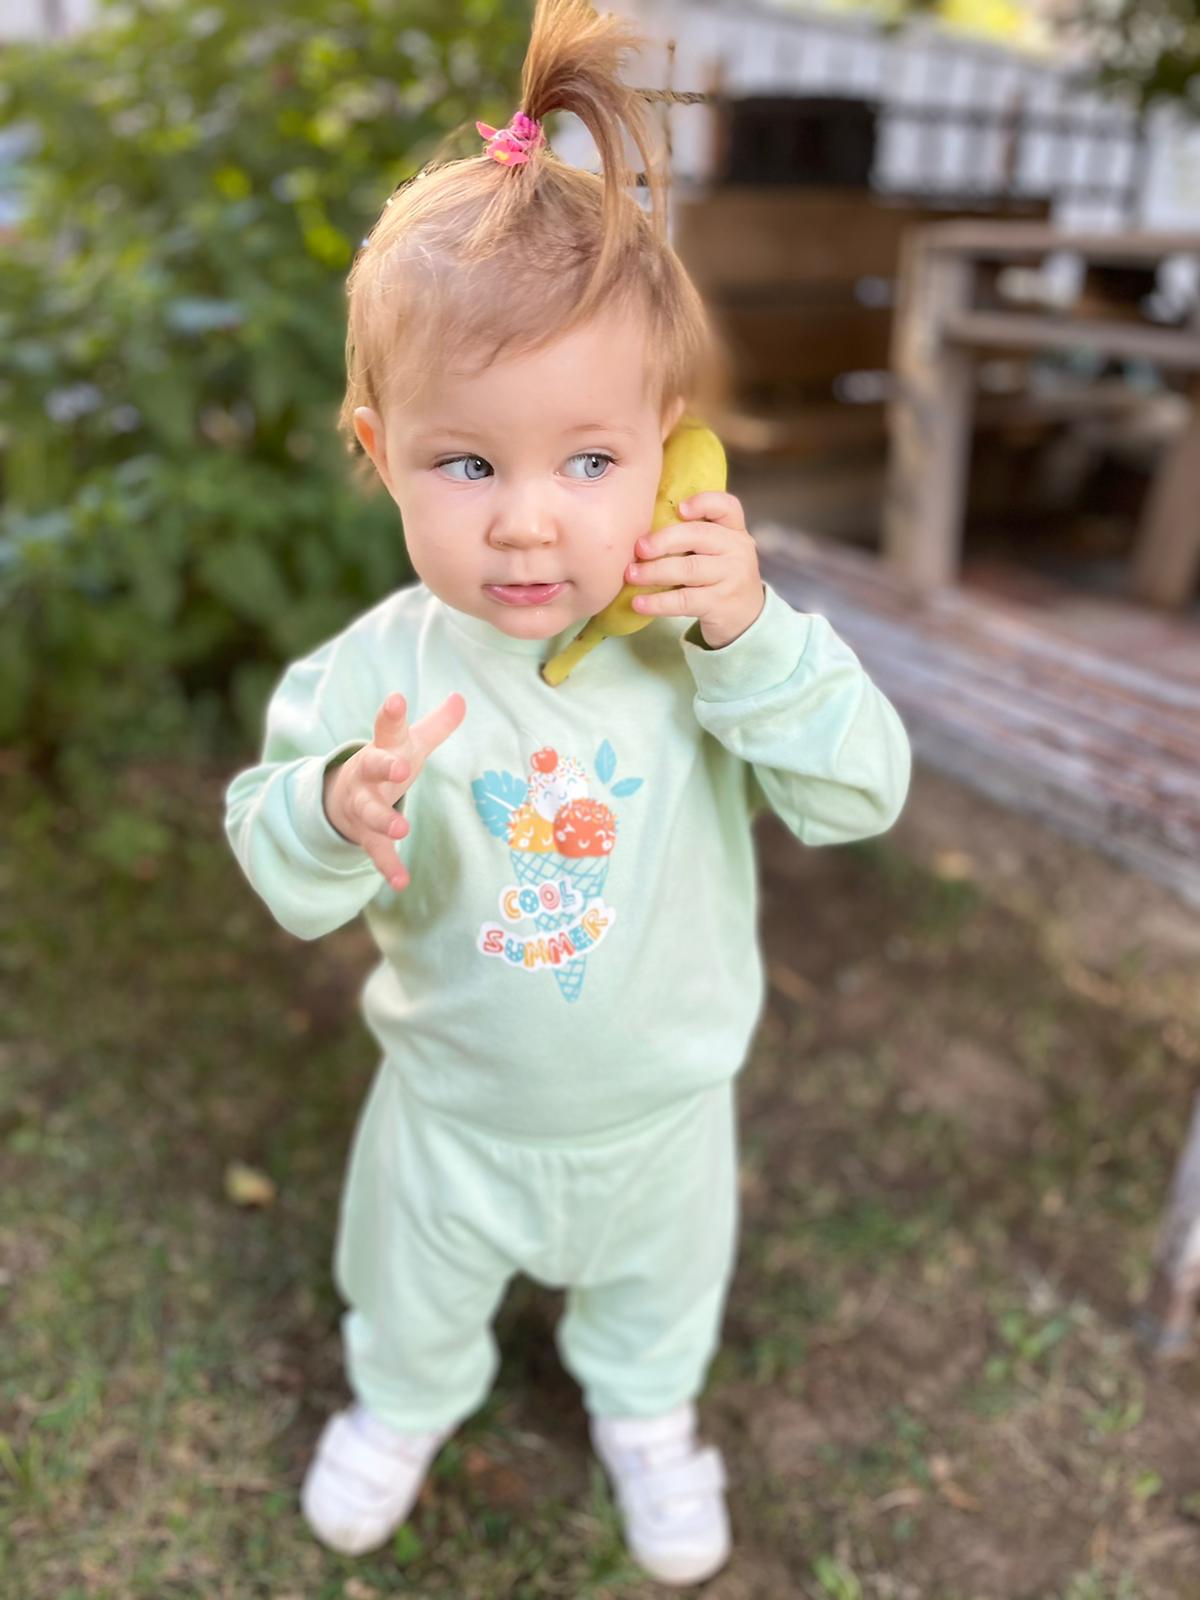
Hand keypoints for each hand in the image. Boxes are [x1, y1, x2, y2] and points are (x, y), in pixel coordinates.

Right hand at [324, 690, 466, 889]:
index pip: (387, 728)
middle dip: (384, 767)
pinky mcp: (366, 834)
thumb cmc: (387, 762)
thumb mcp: (410, 743)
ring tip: (403, 829)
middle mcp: (369, 775)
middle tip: (400, 769)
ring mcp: (364, 805)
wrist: (343, 796)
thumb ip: (437, 724)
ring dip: (385, 820)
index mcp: (384, 748)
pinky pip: (376, 851)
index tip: (395, 699)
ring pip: (371, 812)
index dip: (392, 714)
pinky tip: (401, 882)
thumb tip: (460, 697)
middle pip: (373, 767)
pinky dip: (388, 867)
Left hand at [623, 491, 764, 649]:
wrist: (746, 618)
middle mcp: (737, 550)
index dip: (704, 502)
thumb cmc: (720, 578)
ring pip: (689, 569)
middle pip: (699, 536)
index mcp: (734, 531)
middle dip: (664, 540)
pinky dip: (658, 602)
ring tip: (631, 574)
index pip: (727, 506)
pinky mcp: (720, 604)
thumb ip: (694, 536)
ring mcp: (732, 578)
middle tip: (638, 548)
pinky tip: (638, 603)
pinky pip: (684, 600)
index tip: (679, 508)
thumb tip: (642, 531)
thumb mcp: (718, 551)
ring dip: (654, 571)